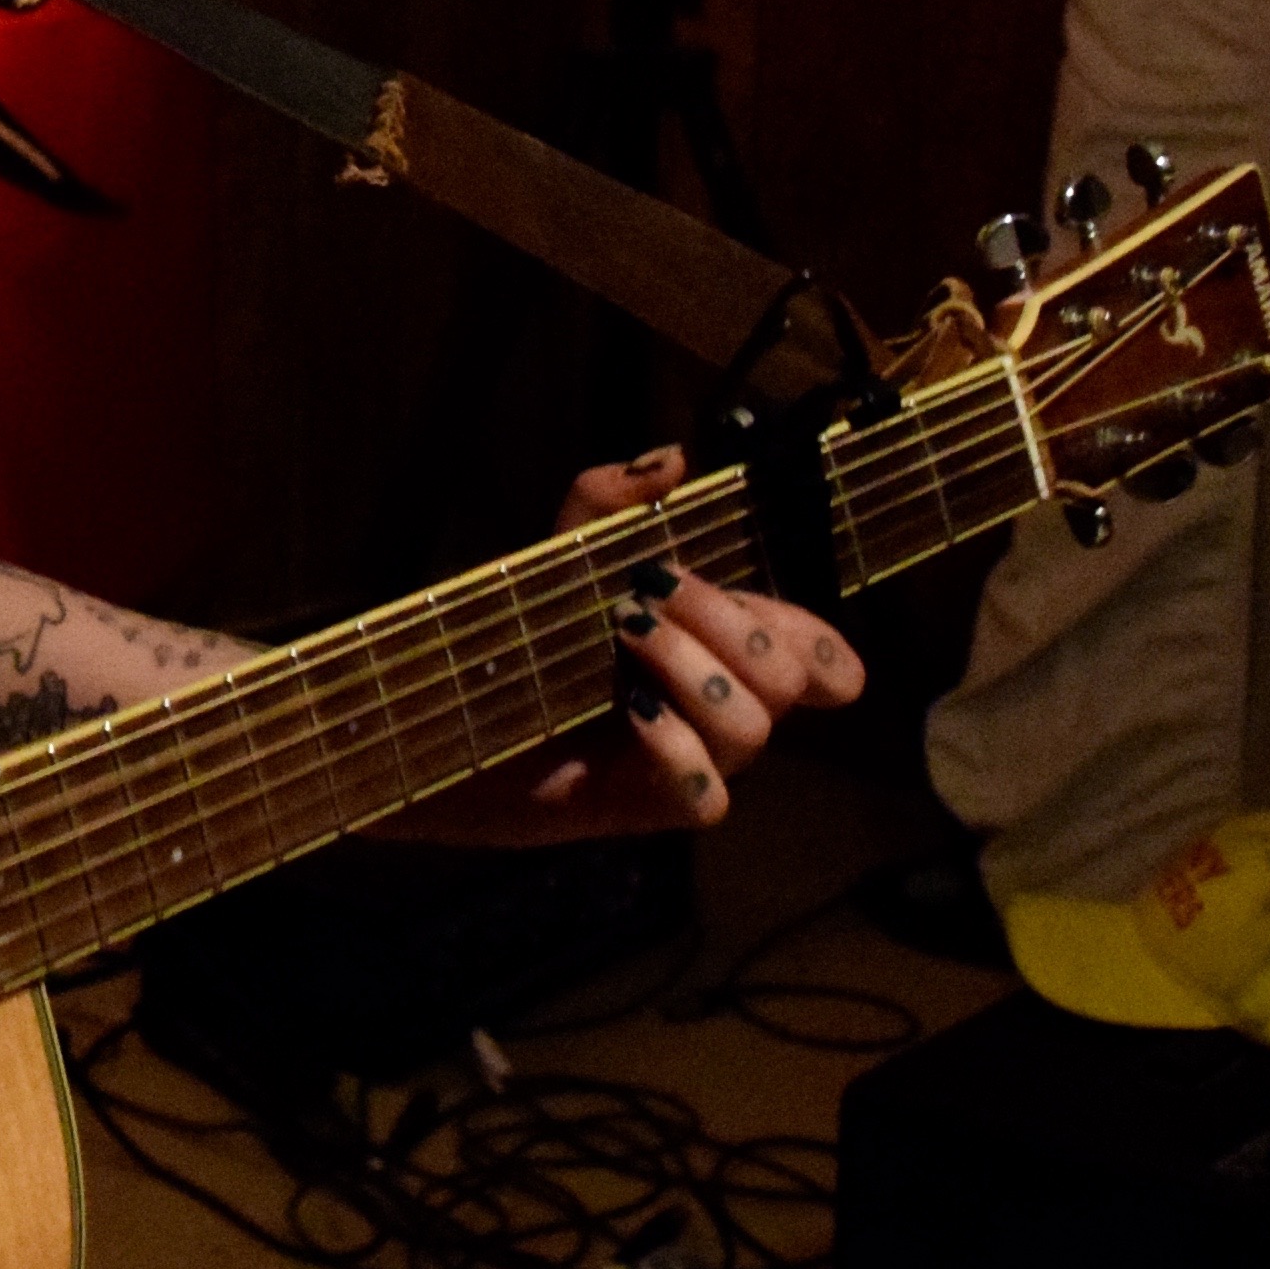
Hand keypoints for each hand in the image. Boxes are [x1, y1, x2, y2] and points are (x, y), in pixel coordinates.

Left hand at [441, 447, 867, 842]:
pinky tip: (633, 711)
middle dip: (730, 620)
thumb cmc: (521, 638)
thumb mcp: (560, 556)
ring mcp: (690, 761)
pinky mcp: (648, 808)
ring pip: (752, 728)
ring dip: (695, 669)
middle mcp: (717, 708)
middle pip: (787, 676)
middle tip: (647, 592)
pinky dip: (677, 748)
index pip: (814, 656)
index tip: (779, 614)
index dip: (823, 640)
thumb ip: (609, 502)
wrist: (446, 718)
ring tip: (627, 635)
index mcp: (718, 652)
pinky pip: (704, 796)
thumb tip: (673, 460)